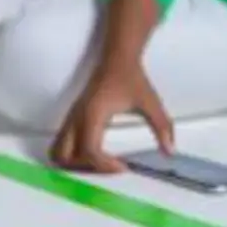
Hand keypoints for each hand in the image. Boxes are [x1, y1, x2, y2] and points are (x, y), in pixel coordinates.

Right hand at [49, 66, 172, 172]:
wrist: (117, 58)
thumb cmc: (132, 78)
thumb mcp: (150, 102)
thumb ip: (162, 126)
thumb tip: (169, 151)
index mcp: (93, 115)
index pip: (89, 150)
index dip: (104, 165)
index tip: (124, 167)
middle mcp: (76, 119)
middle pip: (66, 156)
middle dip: (86, 168)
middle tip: (109, 167)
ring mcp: (70, 119)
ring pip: (58, 153)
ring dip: (74, 165)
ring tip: (99, 164)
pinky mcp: (70, 120)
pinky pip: (60, 145)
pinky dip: (71, 157)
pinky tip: (93, 157)